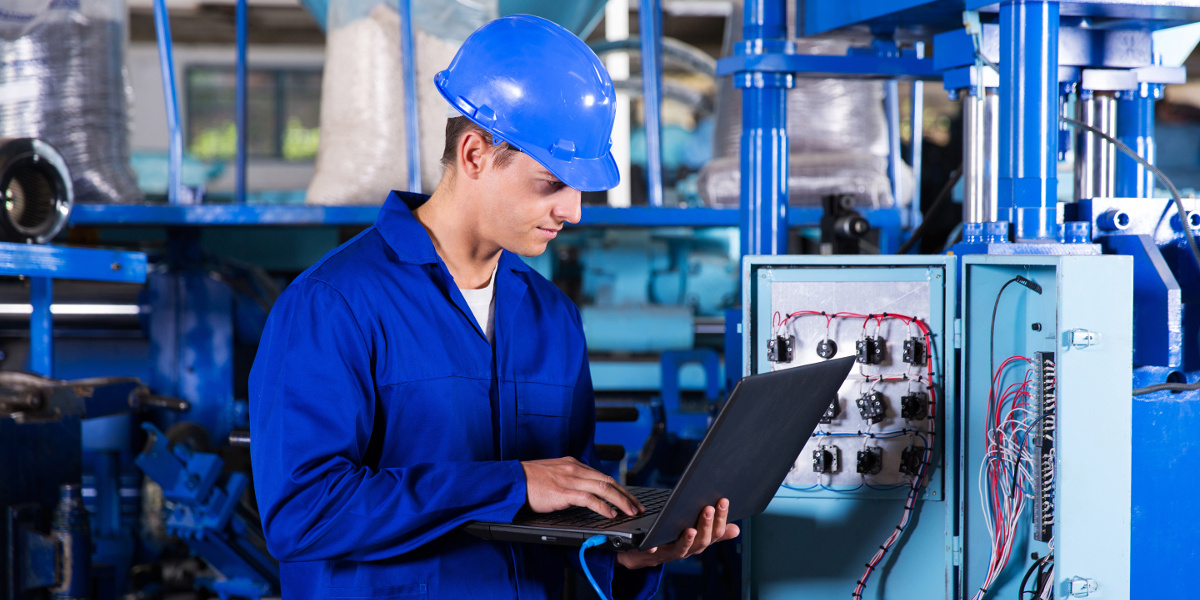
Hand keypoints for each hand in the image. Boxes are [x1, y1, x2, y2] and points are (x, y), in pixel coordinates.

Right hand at [521, 457, 643, 518]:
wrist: (512, 480)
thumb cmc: (529, 481)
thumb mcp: (554, 475)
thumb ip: (570, 481)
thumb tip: (584, 494)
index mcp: (573, 465)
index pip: (603, 475)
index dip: (619, 488)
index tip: (629, 498)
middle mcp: (575, 469)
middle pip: (608, 480)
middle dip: (626, 495)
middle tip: (638, 506)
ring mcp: (569, 479)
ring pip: (604, 487)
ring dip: (621, 501)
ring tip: (631, 511)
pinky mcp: (563, 492)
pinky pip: (589, 499)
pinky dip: (603, 507)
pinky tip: (611, 514)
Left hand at [615, 498, 739, 569]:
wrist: (643, 553)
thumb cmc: (672, 538)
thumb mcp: (696, 533)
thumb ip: (714, 531)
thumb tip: (736, 530)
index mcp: (700, 542)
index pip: (715, 532)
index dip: (721, 518)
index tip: (723, 501)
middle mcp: (688, 549)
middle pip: (702, 541)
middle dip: (706, 525)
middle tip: (708, 509)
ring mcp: (670, 552)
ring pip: (682, 549)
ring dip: (687, 540)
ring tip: (690, 529)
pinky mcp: (652, 552)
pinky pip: (652, 552)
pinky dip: (653, 548)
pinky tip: (653, 544)